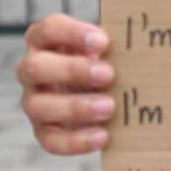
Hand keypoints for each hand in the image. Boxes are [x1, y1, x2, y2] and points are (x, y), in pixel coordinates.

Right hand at [17, 12, 114, 154]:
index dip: (73, 34)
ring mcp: (33, 100)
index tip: (103, 42)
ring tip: (109, 107)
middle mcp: (31, 69)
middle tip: (108, 74)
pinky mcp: (42, 129)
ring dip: (75, 107)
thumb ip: (112, 45)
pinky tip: (103, 136)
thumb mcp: (103, 48)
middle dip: (72, 71)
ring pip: (38, 106)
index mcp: (44, 39)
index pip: (49, 29)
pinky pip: (50, 139)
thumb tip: (139, 49)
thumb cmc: (102, 58)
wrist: (99, 88)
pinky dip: (76, 140)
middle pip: (36, 67)